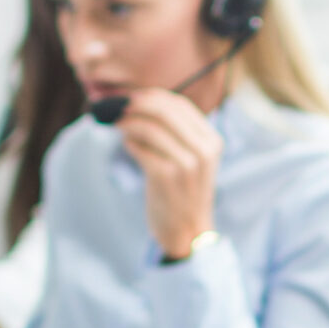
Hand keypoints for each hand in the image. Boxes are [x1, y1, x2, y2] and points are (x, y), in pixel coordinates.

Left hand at [112, 91, 222, 259]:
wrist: (188, 231)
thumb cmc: (183, 193)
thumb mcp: (193, 160)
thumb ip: (178, 134)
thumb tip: (141, 104)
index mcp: (212, 141)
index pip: (180, 105)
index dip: (153, 96)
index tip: (133, 97)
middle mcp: (203, 150)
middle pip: (165, 111)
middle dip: (137, 105)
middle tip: (117, 107)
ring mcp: (187, 164)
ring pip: (151, 128)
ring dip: (128, 123)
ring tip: (116, 125)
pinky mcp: (167, 177)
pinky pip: (141, 149)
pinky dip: (130, 143)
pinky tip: (126, 145)